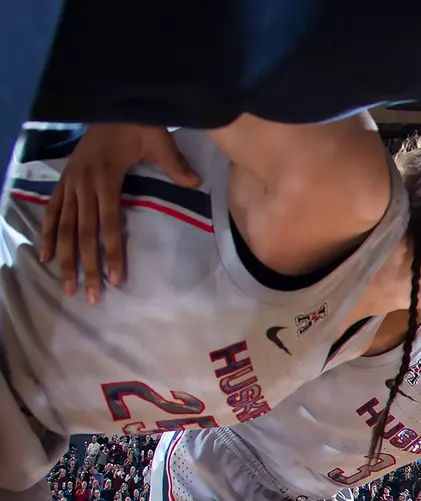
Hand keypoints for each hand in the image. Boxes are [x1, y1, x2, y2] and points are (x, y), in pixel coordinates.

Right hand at [40, 125, 198, 302]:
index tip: (113, 278)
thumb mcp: (159, 139)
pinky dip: (48, 233)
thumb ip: (174, 164)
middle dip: (85, 266)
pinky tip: (45, 255)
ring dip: (64, 257)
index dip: (110, 252)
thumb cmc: (137, 124)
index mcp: (106, 178)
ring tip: (66, 286)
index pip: (108, 224)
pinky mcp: (63, 182)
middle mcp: (83, 184)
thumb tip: (195, 183)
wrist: (109, 104)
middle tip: (88, 296)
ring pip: (65, 227)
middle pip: (83, 233)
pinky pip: (52, 211)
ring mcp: (70, 183)